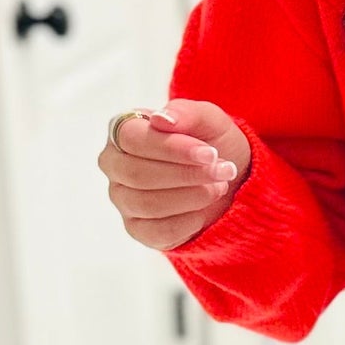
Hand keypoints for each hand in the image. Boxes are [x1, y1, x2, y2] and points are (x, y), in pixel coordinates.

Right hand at [99, 97, 251, 249]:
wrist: (229, 177)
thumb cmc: (210, 142)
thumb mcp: (209, 119)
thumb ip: (186, 112)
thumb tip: (160, 119)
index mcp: (122, 130)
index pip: (132, 139)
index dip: (171, 148)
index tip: (209, 153)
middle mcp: (115, 165)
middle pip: (137, 175)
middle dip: (186, 175)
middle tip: (222, 170)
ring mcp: (123, 199)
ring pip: (148, 204)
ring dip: (192, 196)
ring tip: (219, 186)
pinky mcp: (138, 229)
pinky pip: (158, 232)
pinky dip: (189, 221)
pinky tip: (206, 209)